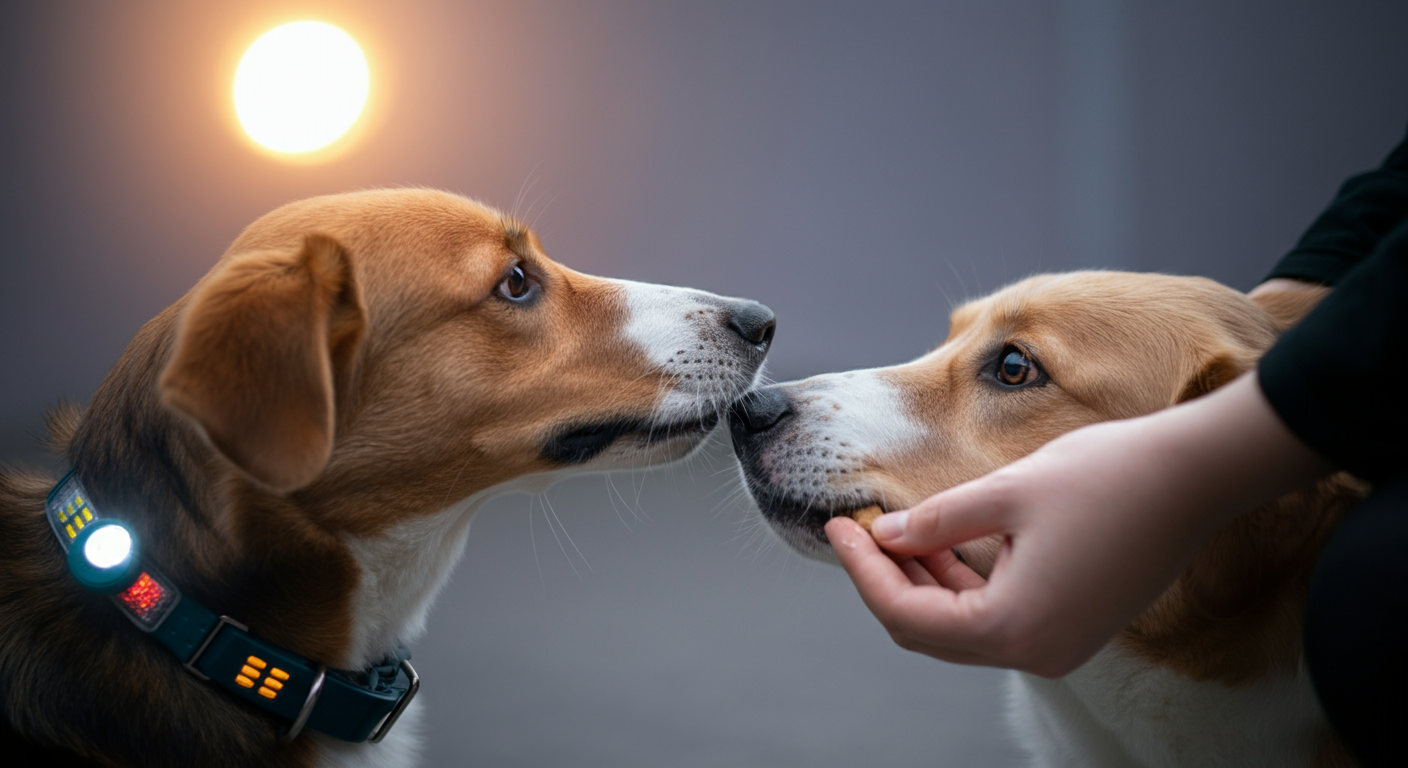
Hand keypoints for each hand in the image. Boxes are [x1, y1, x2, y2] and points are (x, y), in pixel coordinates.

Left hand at [825, 374, 1332, 676]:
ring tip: (888, 529)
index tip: (837, 526)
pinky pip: (997, 616)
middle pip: (930, 631)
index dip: (863, 570)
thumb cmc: (1109, 477)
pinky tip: (937, 541)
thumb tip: (886, 536)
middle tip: (854, 528)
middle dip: (885, 579)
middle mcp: (1037, 652)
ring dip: (921, 581)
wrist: (1197, 476)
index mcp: (1014, 628)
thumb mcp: (1005, 492)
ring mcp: (1059, 643)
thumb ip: (935, 522)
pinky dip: (960, 584)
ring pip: (961, 626)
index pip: (907, 615)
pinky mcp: (1073, 624)